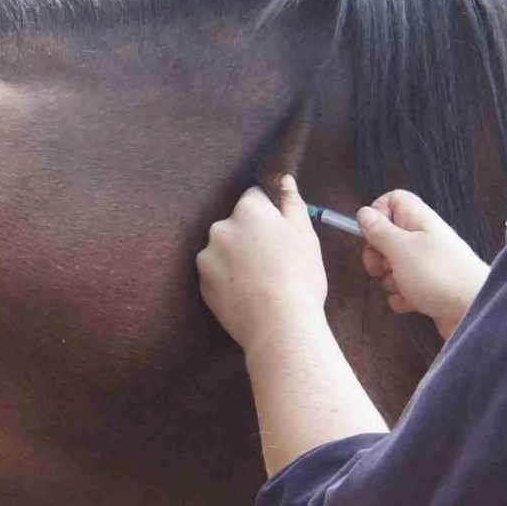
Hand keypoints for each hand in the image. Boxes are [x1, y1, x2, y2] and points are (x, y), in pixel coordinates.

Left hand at [197, 175, 326, 349]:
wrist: (279, 325)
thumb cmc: (299, 276)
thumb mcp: (305, 235)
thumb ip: (291, 202)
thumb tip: (284, 179)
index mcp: (247, 210)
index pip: (255, 197)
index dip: (270, 214)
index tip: (280, 234)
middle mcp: (220, 227)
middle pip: (236, 224)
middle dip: (250, 235)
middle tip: (273, 261)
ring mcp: (207, 256)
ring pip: (224, 249)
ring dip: (236, 257)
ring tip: (260, 281)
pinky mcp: (201, 284)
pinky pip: (216, 273)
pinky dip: (228, 279)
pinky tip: (247, 293)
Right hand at [357, 190, 487, 338]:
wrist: (473, 311)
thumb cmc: (438, 275)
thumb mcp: (400, 248)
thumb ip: (379, 230)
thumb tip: (364, 212)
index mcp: (419, 220)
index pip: (394, 200)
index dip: (378, 212)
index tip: (371, 233)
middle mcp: (424, 239)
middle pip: (388, 236)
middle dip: (377, 253)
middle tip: (381, 266)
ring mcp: (427, 265)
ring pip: (393, 265)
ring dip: (389, 279)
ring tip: (403, 286)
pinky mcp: (429, 289)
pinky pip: (403, 289)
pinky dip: (402, 297)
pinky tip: (411, 303)